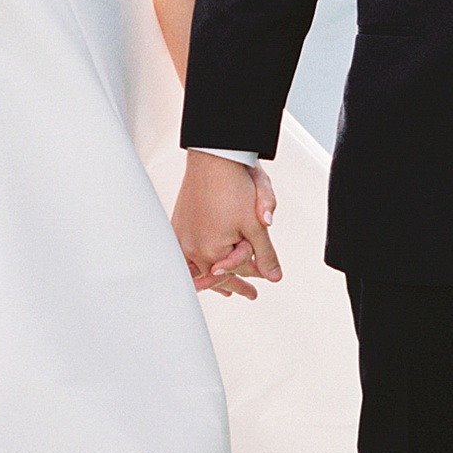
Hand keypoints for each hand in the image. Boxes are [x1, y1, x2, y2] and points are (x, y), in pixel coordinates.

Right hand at [172, 152, 280, 298]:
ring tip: (224, 289)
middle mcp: (192, 247)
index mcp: (212, 251)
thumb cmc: (233, 185)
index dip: (251, 277)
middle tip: (247, 294)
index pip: (236, 273)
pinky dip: (194, 264)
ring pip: (198, 267)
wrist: (214, 157)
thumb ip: (265, 254)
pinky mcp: (177, 224)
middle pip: (216, 275)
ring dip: (212, 278)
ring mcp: (182, 236)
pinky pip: (184, 254)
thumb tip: (274, 276)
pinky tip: (197, 269)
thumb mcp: (257, 225)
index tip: (257, 288)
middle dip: (233, 284)